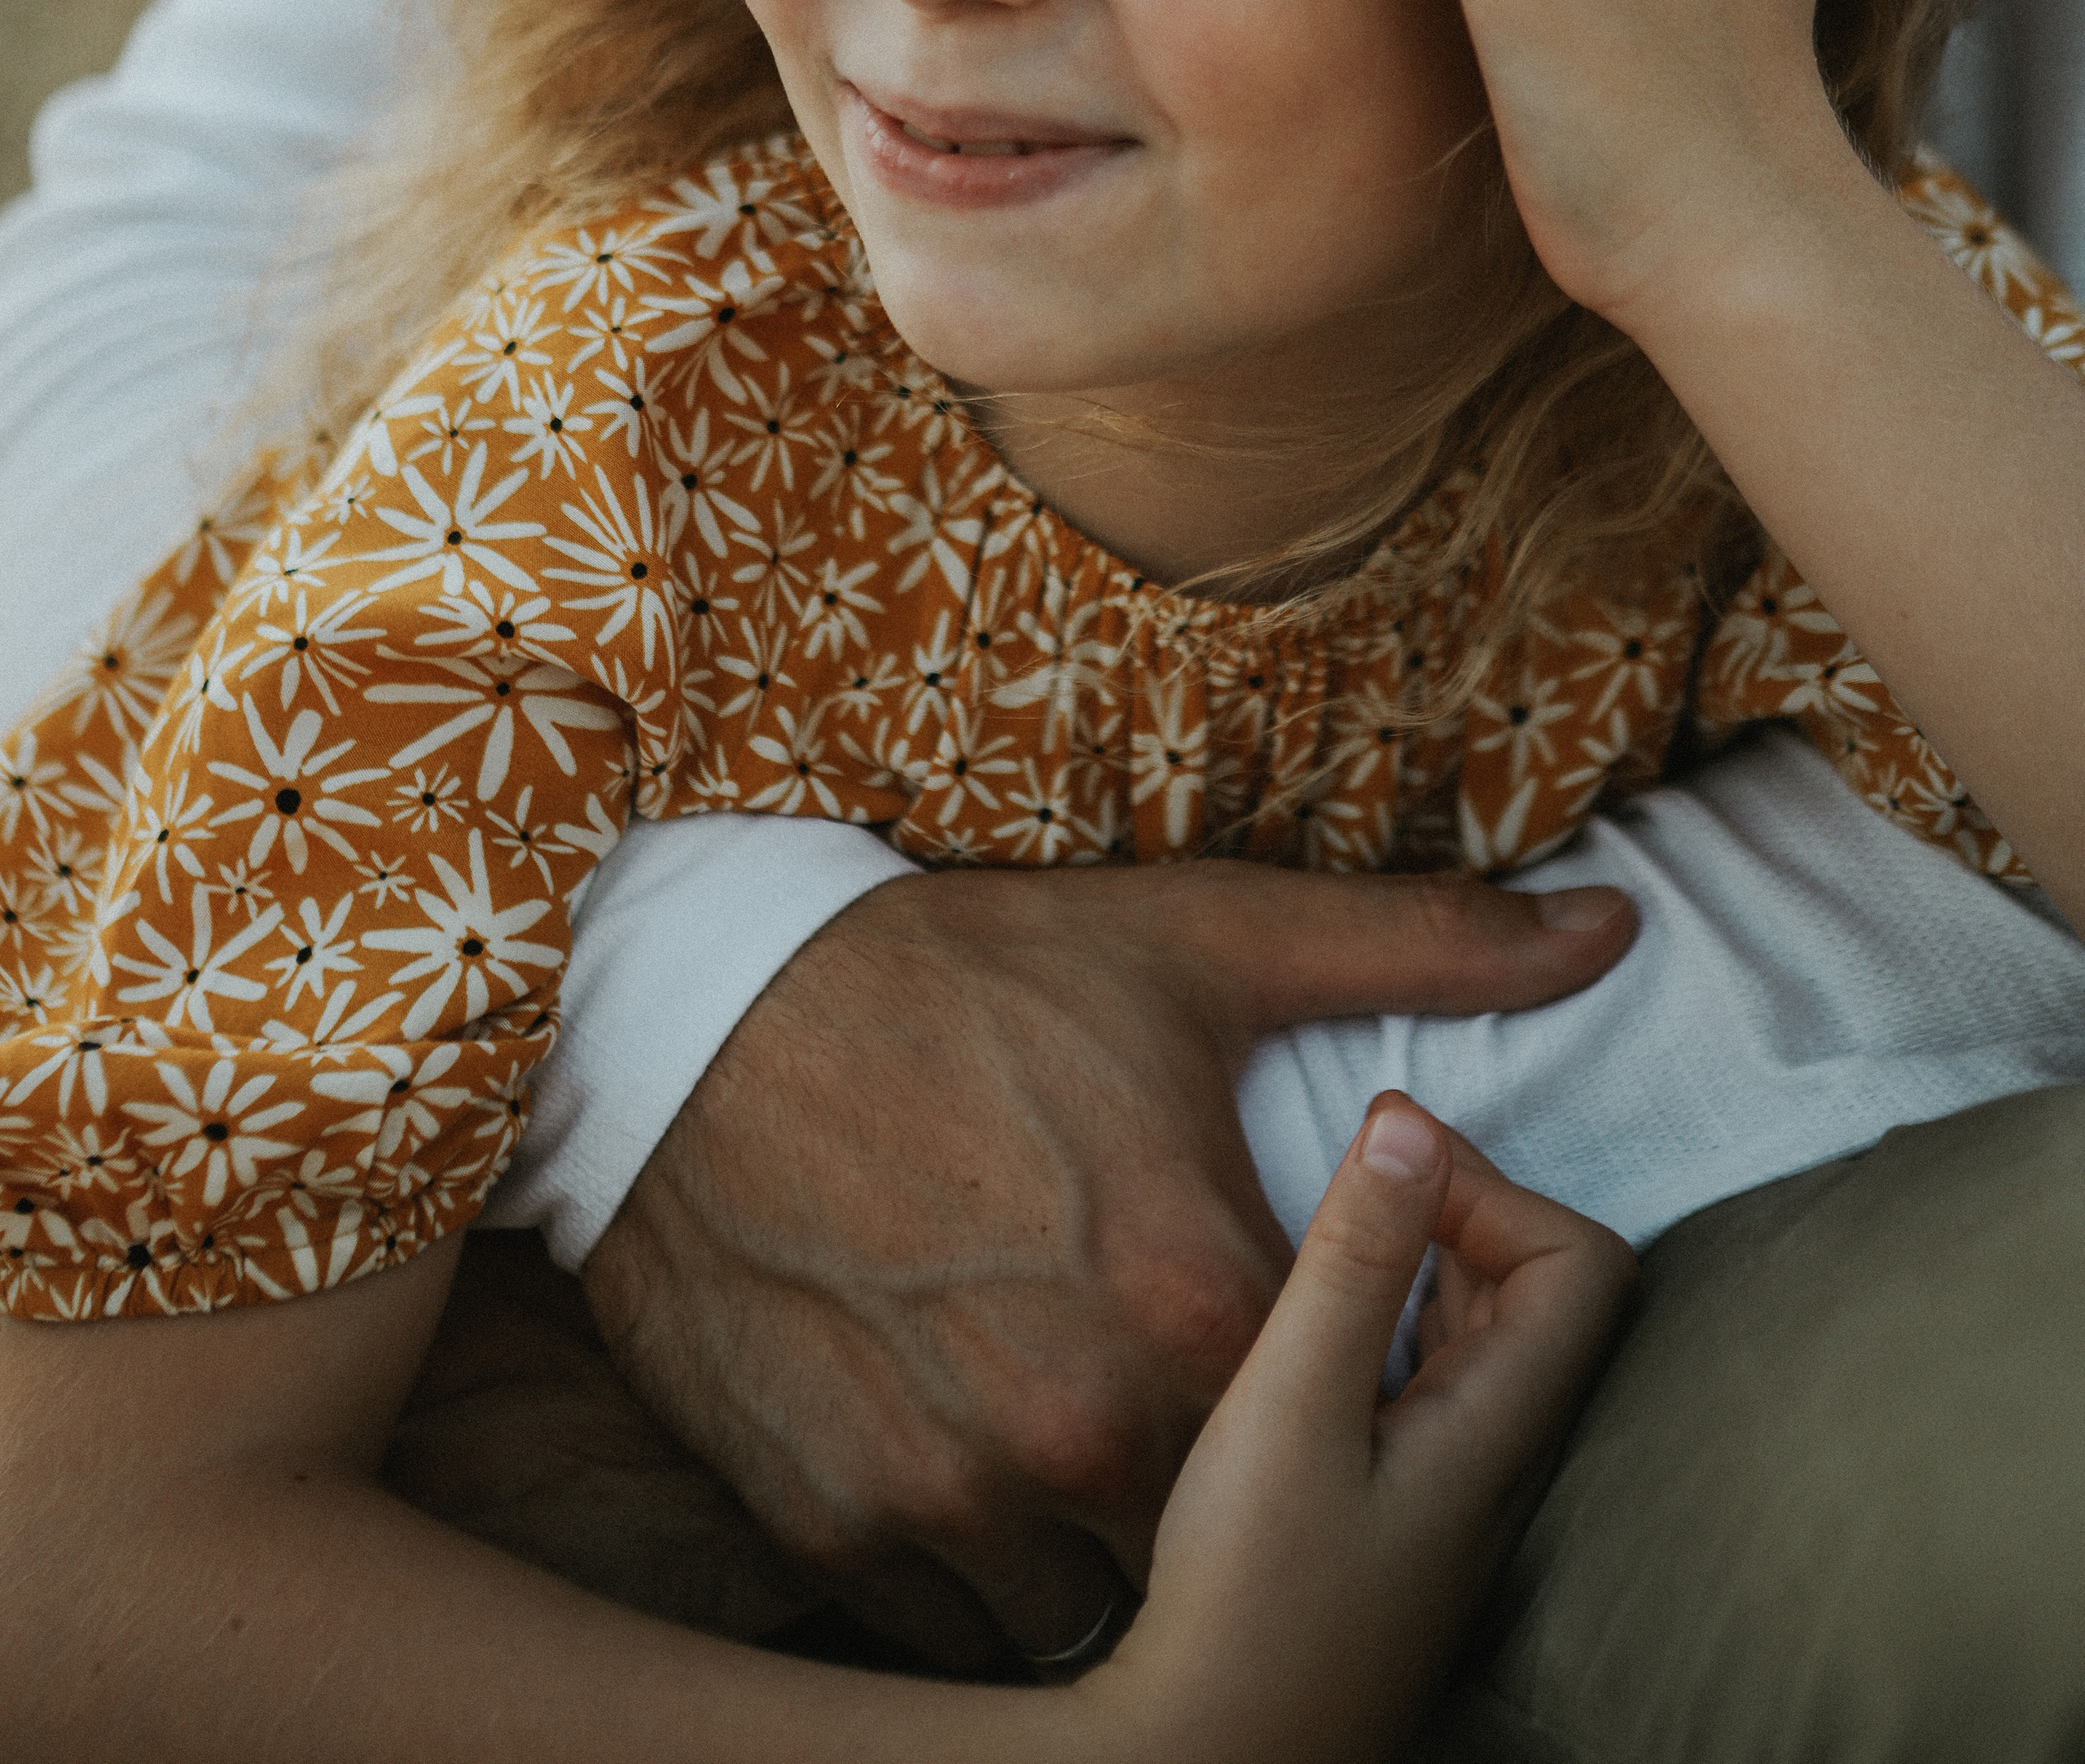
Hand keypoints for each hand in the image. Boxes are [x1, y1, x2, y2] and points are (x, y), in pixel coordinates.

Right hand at [581, 859, 1633, 1672]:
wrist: (699, 1019)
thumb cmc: (968, 973)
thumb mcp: (1201, 939)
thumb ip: (1423, 948)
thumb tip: (1609, 932)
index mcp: (1198, 1295)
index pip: (1339, 1410)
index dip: (1322, 1367)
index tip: (1258, 1309)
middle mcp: (1088, 1424)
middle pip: (1214, 1519)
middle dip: (1204, 1459)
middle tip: (1142, 1357)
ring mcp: (955, 1495)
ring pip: (1087, 1592)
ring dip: (1091, 1529)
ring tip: (1051, 1404)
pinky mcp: (839, 1529)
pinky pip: (954, 1617)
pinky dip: (973, 1561)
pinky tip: (962, 1440)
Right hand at [1085, 1094, 1635, 1763]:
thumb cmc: (1248, 1603)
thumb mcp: (1288, 1406)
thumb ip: (1353, 1262)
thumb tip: (1407, 1121)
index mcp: (1503, 1434)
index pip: (1586, 1265)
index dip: (1497, 1190)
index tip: (1388, 1175)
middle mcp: (1507, 1466)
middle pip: (1550, 1292)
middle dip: (1463, 1212)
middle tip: (1357, 1193)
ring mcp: (1463, 1499)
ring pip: (1495, 1339)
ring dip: (1431, 1268)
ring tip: (1337, 1249)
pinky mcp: (1410, 1520)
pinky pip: (1442, 1385)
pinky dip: (1400, 1324)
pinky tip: (1322, 1335)